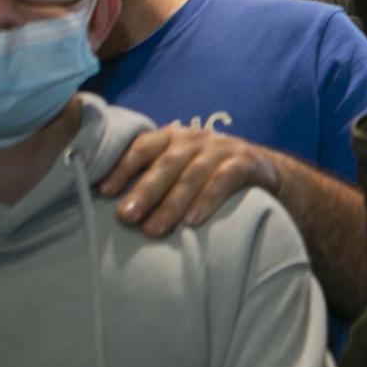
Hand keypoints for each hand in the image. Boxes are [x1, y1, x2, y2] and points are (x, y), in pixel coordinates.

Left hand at [95, 124, 279, 235]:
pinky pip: (224, 180)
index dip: (123, 168)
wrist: (262, 170)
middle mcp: (195, 139)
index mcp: (172, 137)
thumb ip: (150, 176)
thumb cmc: (207, 175)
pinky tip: (192, 222)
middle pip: (166, 163)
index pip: (142, 147)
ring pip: (192, 174)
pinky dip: (207, 200)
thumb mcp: (178, 168)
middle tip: (126, 217)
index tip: (104, 192)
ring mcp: (222, 149)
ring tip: (153, 229)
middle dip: (144, 191)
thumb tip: (106, 203)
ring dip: (171, 203)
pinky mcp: (245, 162)